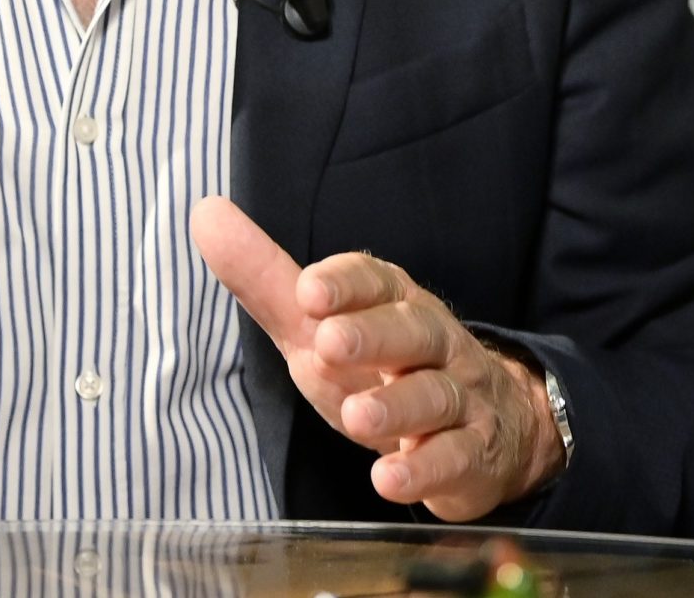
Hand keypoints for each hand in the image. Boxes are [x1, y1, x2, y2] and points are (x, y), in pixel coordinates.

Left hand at [190, 196, 563, 520]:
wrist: (487, 426)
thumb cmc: (382, 368)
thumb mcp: (319, 326)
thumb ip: (264, 278)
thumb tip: (205, 213)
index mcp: (394, 302)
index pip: (375, 282)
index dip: (344, 285)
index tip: (307, 291)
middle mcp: (433, 342)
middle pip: (412, 330)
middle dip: (372, 335)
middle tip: (328, 343)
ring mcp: (458, 398)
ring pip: (435, 394)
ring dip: (396, 406)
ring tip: (356, 416)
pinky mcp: (472, 455)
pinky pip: (455, 459)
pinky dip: (424, 469)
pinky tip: (389, 480)